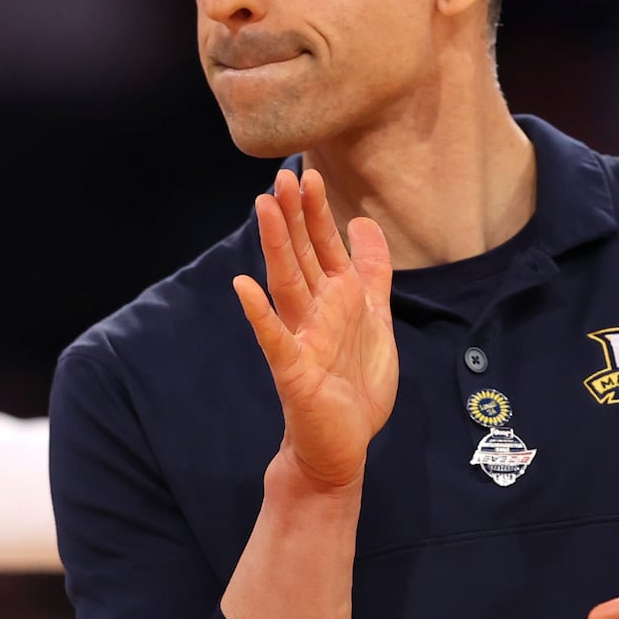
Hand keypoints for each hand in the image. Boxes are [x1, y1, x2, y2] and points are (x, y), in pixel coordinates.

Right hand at [233, 168, 396, 490]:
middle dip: (293, 218)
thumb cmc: (354, 383)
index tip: (307, 173)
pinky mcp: (293, 372)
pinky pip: (274, 339)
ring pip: (286, 285)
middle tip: (281, 176)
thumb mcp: (374, 318)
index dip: (315, 213)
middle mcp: (312, 313)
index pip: (320, 248)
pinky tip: (243, 288)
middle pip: (299, 257)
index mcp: (332, 300)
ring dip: (274, 247)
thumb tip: (363, 222)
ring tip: (263, 209)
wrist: (343, 445)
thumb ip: (372, 272)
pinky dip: (260, 314)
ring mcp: (299, 339)